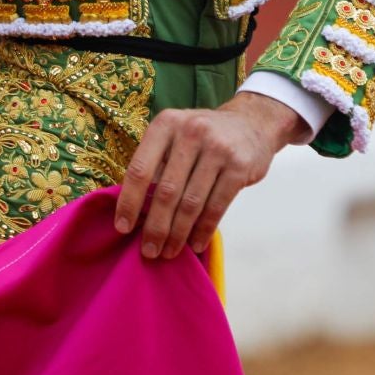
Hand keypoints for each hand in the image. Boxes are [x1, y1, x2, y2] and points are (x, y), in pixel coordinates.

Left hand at [114, 92, 306, 259]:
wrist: (252, 122)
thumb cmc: (203, 137)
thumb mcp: (175, 136)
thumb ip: (156, 163)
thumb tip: (135, 211)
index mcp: (166, 124)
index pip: (140, 169)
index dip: (129, 202)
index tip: (122, 228)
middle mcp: (191, 132)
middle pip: (166, 191)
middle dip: (156, 227)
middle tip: (149, 251)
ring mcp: (218, 148)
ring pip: (191, 203)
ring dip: (178, 234)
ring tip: (170, 252)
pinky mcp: (239, 166)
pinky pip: (216, 206)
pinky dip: (204, 230)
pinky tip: (196, 244)